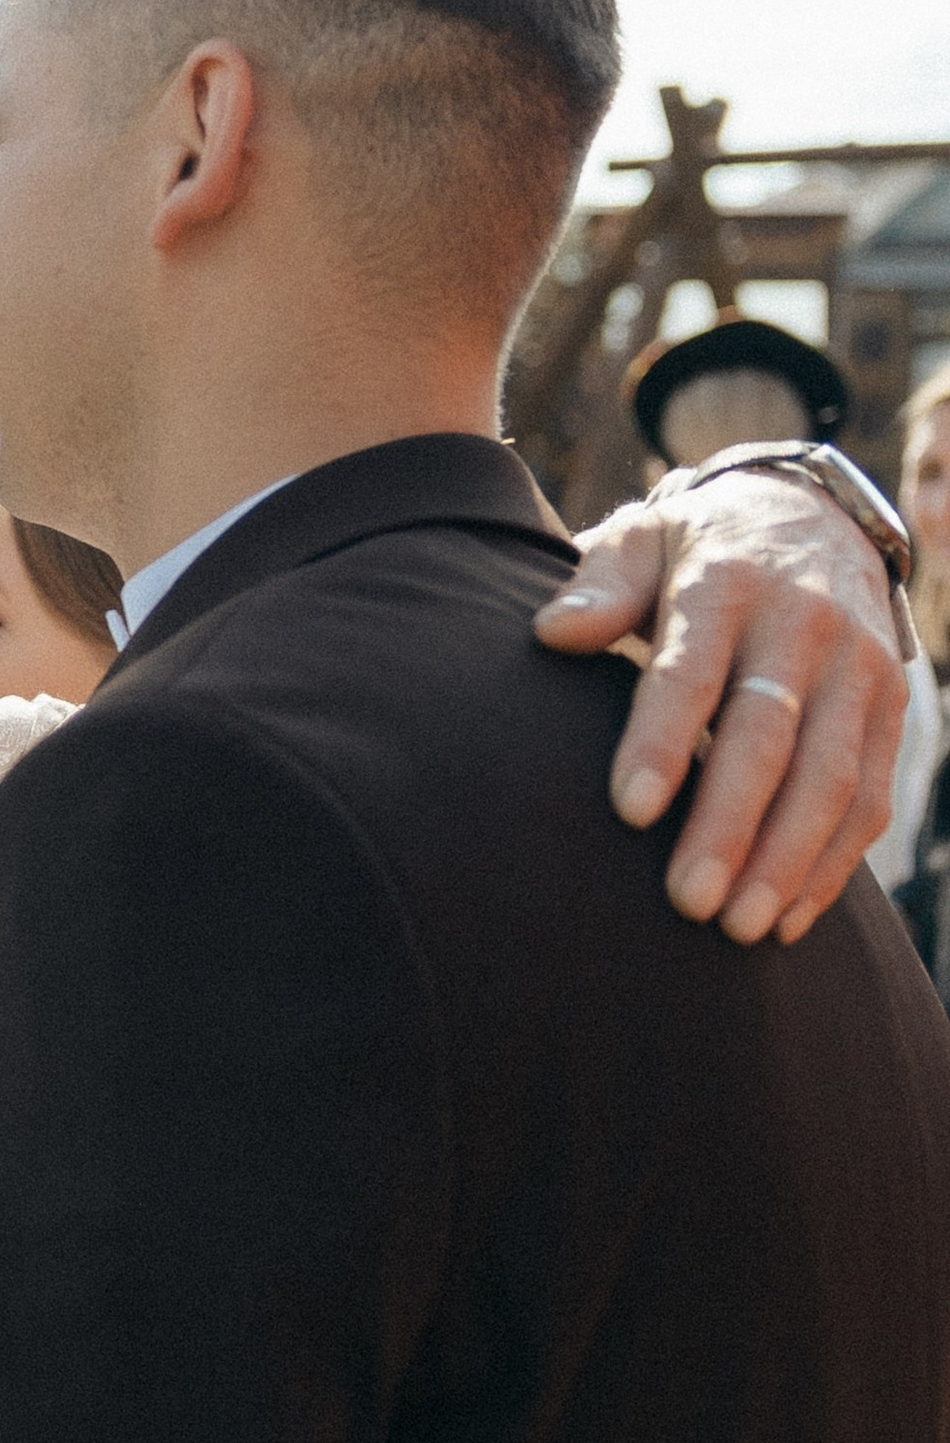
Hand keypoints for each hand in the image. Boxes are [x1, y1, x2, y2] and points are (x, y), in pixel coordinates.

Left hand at [536, 471, 905, 942]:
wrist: (812, 513)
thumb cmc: (696, 548)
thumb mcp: (642, 539)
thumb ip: (600, 587)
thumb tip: (552, 632)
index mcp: (728, 585)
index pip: (691, 671)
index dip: (663, 742)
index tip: (628, 811)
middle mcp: (805, 624)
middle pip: (769, 737)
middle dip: (730, 825)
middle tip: (687, 902)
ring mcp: (858, 669)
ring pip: (832, 778)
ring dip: (788, 861)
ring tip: (740, 929)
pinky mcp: (892, 708)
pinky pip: (870, 795)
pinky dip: (834, 863)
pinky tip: (789, 919)